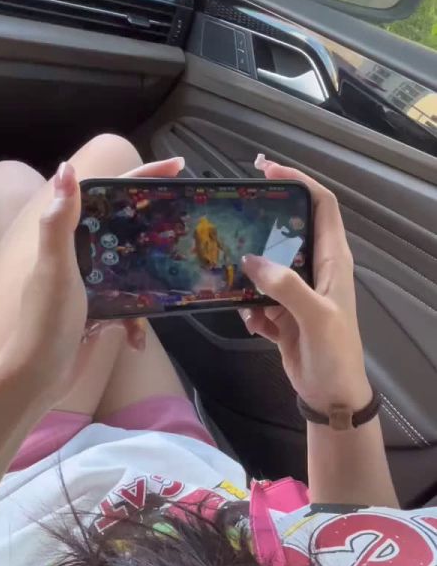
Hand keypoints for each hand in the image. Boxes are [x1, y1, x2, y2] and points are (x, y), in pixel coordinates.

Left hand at [4, 156, 184, 404]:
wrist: (37, 378)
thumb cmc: (46, 321)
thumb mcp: (55, 268)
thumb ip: (59, 222)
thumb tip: (67, 168)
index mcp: (69, 240)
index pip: (108, 196)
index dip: (142, 178)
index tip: (177, 167)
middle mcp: (81, 258)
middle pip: (127, 231)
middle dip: (157, 230)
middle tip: (188, 226)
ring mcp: (92, 287)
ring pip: (134, 273)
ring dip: (150, 288)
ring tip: (172, 290)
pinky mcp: (98, 314)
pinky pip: (130, 310)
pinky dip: (135, 325)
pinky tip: (135, 342)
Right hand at [241, 159, 371, 413]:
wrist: (332, 396)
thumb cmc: (335, 354)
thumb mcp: (316, 318)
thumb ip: (286, 287)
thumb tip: (251, 261)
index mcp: (333, 261)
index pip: (321, 206)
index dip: (298, 181)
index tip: (267, 169)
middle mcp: (315, 269)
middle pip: (288, 230)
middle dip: (262, 223)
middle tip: (233, 211)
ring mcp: (297, 292)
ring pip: (266, 266)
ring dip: (247, 273)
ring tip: (230, 277)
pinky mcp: (282, 314)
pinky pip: (256, 298)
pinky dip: (248, 307)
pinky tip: (251, 323)